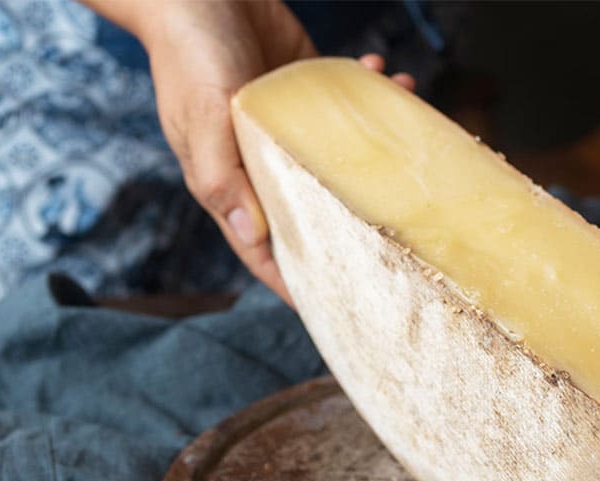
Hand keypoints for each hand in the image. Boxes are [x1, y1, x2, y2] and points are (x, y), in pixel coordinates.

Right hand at [112, 1, 412, 303]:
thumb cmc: (189, 53)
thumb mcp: (202, 117)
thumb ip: (225, 176)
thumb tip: (252, 234)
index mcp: (232, 180)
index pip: (265, 247)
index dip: (297, 280)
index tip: (336, 307)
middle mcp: (263, 161)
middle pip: (314, 209)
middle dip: (357, 221)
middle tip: (407, 232)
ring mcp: (287, 126)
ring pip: (341, 155)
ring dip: (378, 147)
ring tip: (409, 122)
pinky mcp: (305, 88)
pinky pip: (347, 104)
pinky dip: (372, 91)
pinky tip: (387, 73)